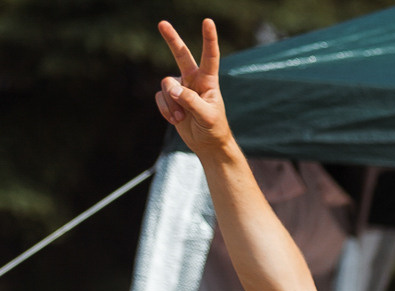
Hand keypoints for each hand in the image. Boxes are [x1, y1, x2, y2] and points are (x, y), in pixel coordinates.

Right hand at [154, 19, 232, 155]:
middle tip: (162, 23)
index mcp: (209, 82)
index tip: (208, 22)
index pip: (210, 57)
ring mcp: (180, 88)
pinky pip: (160, 98)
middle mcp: (193, 80)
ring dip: (172, 104)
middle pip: (181, 55)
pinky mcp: (170, 98)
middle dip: (172, 40)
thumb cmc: (214, 129)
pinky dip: (166, 110)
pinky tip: (176, 120)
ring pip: (166, 86)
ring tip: (183, 118)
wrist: (207, 144)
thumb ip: (190, 101)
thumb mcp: (207, 116)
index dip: (208, 39)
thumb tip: (171, 88)